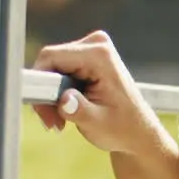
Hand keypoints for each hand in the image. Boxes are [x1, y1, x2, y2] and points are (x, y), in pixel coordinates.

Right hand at [31, 31, 159, 153]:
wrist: (138, 133)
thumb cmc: (123, 129)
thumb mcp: (98, 124)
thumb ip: (79, 111)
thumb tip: (64, 100)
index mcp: (100, 55)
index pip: (52, 57)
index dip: (40, 83)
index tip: (43, 112)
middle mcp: (96, 44)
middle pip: (50, 62)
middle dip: (46, 95)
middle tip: (51, 122)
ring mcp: (91, 49)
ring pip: (51, 69)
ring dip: (51, 98)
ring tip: (58, 122)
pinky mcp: (86, 58)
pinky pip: (59, 72)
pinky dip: (58, 94)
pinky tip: (64, 113)